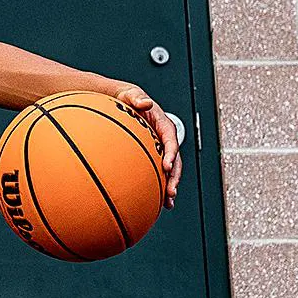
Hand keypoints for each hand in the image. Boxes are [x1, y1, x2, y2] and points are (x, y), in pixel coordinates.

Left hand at [113, 84, 182, 206]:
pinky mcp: (152, 155)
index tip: (167, 167)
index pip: (171, 140)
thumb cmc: (126, 98)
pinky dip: (158, 185)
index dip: (171, 154)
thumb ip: (136, 98)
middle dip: (174, 177)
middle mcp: (165, 139)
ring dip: (170, 186)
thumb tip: (145, 102)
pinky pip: (157, 172)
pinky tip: (157, 202)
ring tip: (169, 203)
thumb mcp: (130, 95)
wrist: (122, 102)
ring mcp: (159, 148)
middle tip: (170, 192)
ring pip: (169, 170)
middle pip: (174, 160)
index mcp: (163, 125)